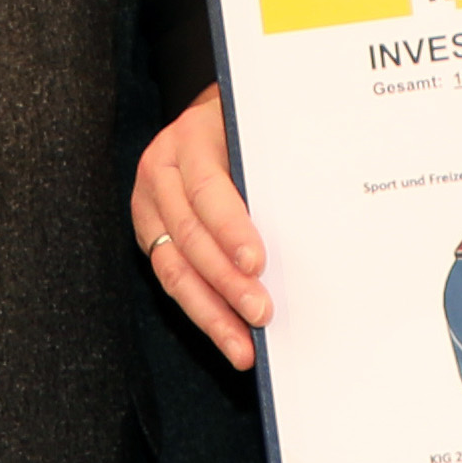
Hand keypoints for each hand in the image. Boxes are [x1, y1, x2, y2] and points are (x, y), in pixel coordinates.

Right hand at [135, 86, 268, 366]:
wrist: (209, 115)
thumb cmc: (244, 127)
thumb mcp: (256, 132)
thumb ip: (268, 169)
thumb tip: (313, 221)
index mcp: (187, 141)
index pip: (207, 191)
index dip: (230, 230)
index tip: (257, 264)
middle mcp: (159, 173)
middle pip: (190, 237)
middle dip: (226, 282)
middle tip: (261, 314)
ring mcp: (149, 207)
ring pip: (174, 269)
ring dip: (211, 312)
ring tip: (243, 347)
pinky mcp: (150, 235)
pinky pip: (174, 279)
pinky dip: (203, 310)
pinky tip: (229, 334)